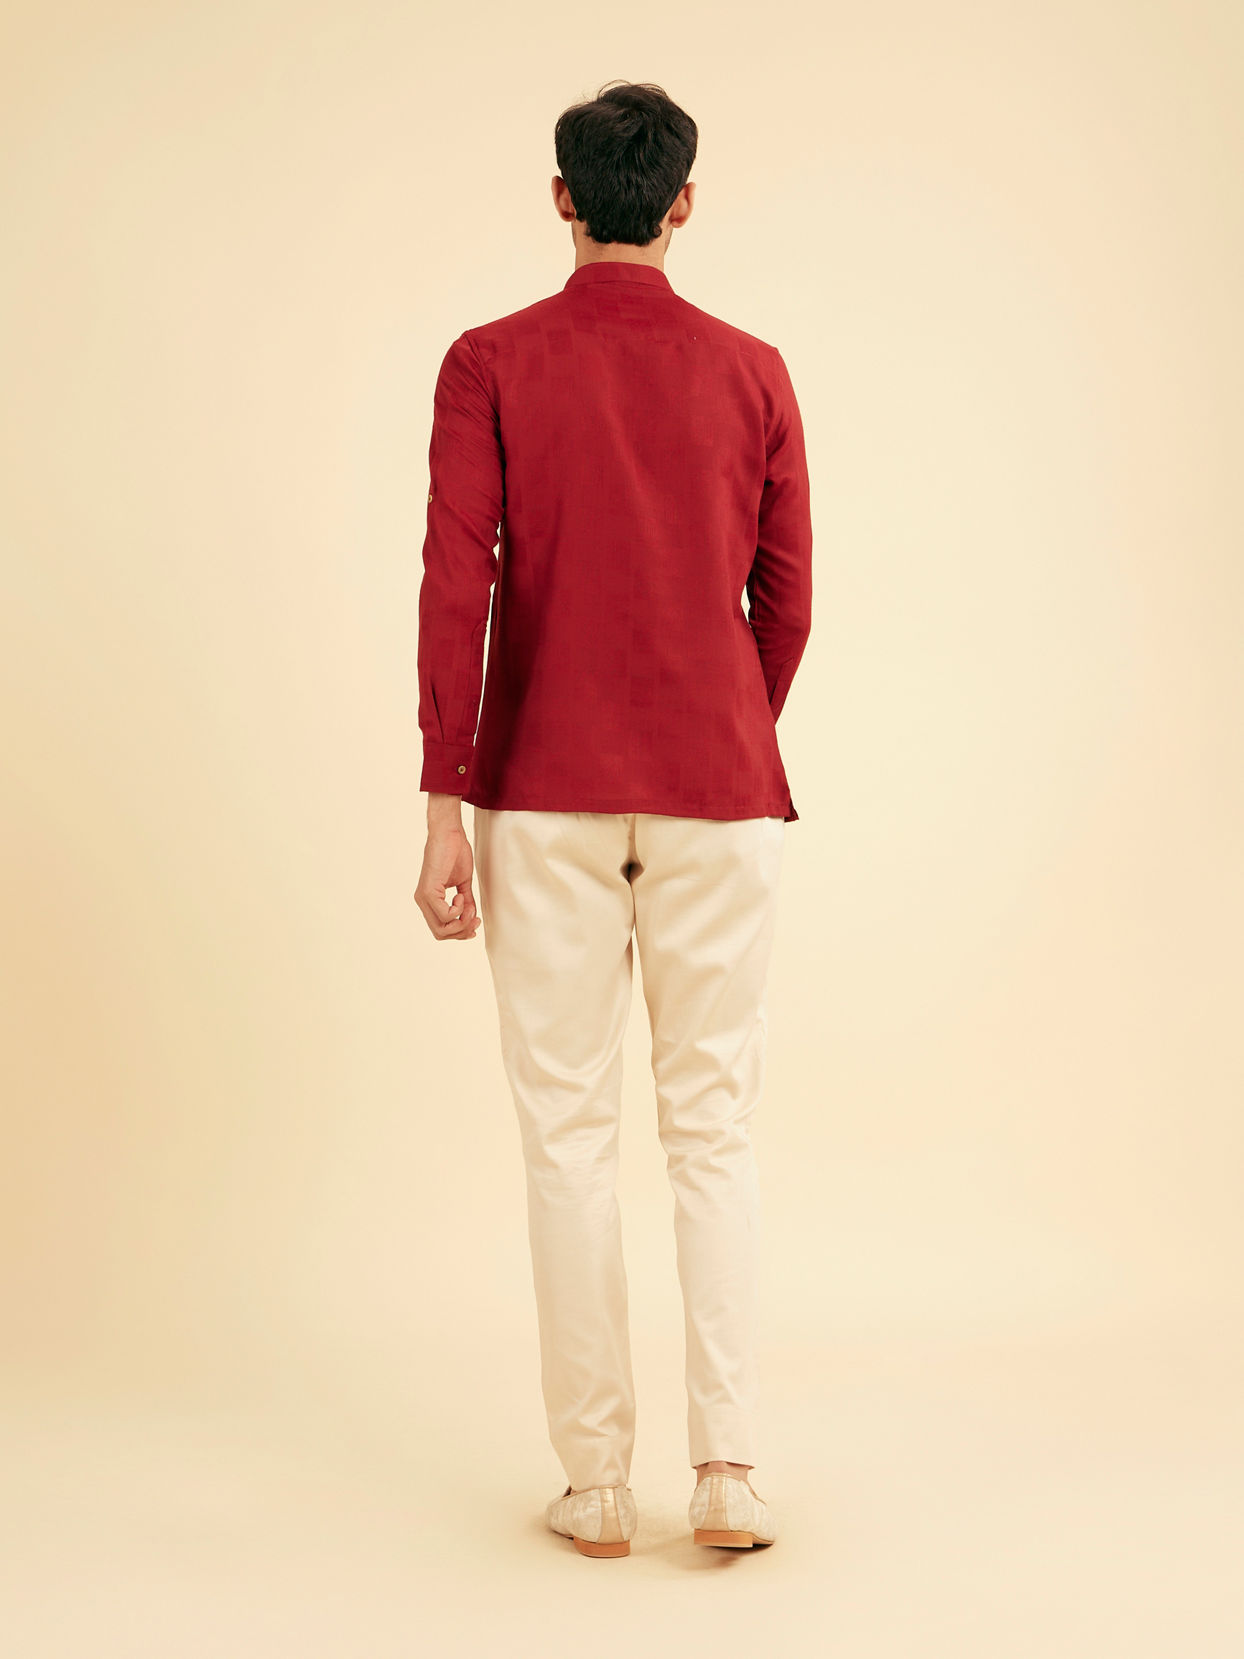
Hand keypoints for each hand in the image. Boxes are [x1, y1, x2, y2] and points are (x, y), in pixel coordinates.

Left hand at [414, 806, 480, 940]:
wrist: (448, 834)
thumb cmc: (454, 852)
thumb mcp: (463, 882)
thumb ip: (466, 901)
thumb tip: (471, 917)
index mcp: (429, 901)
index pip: (441, 930)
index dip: (460, 932)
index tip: (476, 923)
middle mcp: (423, 902)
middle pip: (440, 934)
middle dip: (462, 931)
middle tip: (475, 919)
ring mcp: (423, 898)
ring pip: (441, 929)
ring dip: (461, 922)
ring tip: (469, 906)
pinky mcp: (428, 891)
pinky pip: (444, 915)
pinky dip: (458, 910)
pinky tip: (461, 895)